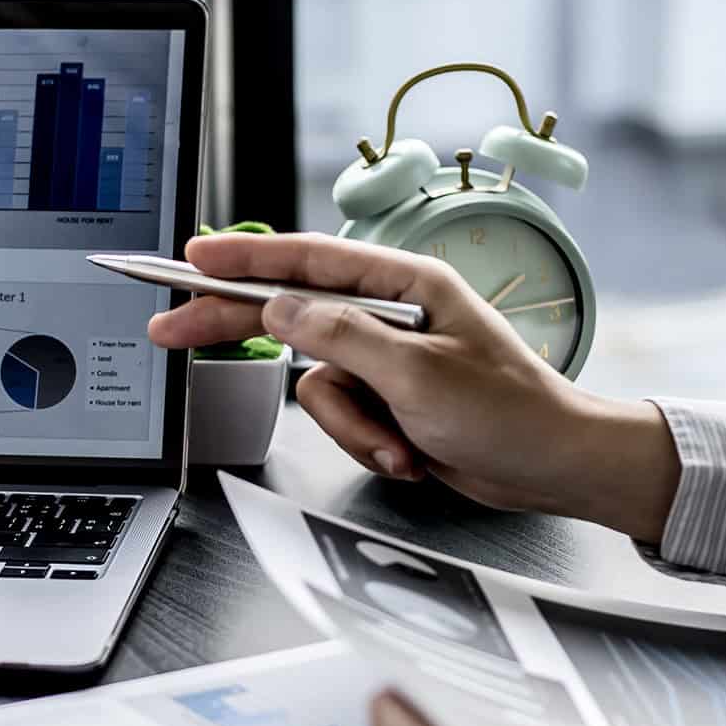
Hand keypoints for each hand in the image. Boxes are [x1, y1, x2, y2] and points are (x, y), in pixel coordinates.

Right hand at [148, 232, 681, 541]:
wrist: (552, 467)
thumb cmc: (511, 411)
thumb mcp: (418, 372)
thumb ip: (340, 337)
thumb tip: (280, 309)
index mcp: (405, 285)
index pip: (308, 261)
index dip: (244, 258)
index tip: (193, 257)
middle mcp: (390, 316)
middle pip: (292, 314)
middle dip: (240, 330)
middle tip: (173, 331)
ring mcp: (386, 362)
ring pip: (316, 387)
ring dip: (353, 426)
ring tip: (400, 442)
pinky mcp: (387, 402)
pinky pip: (340, 419)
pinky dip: (369, 444)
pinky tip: (411, 453)